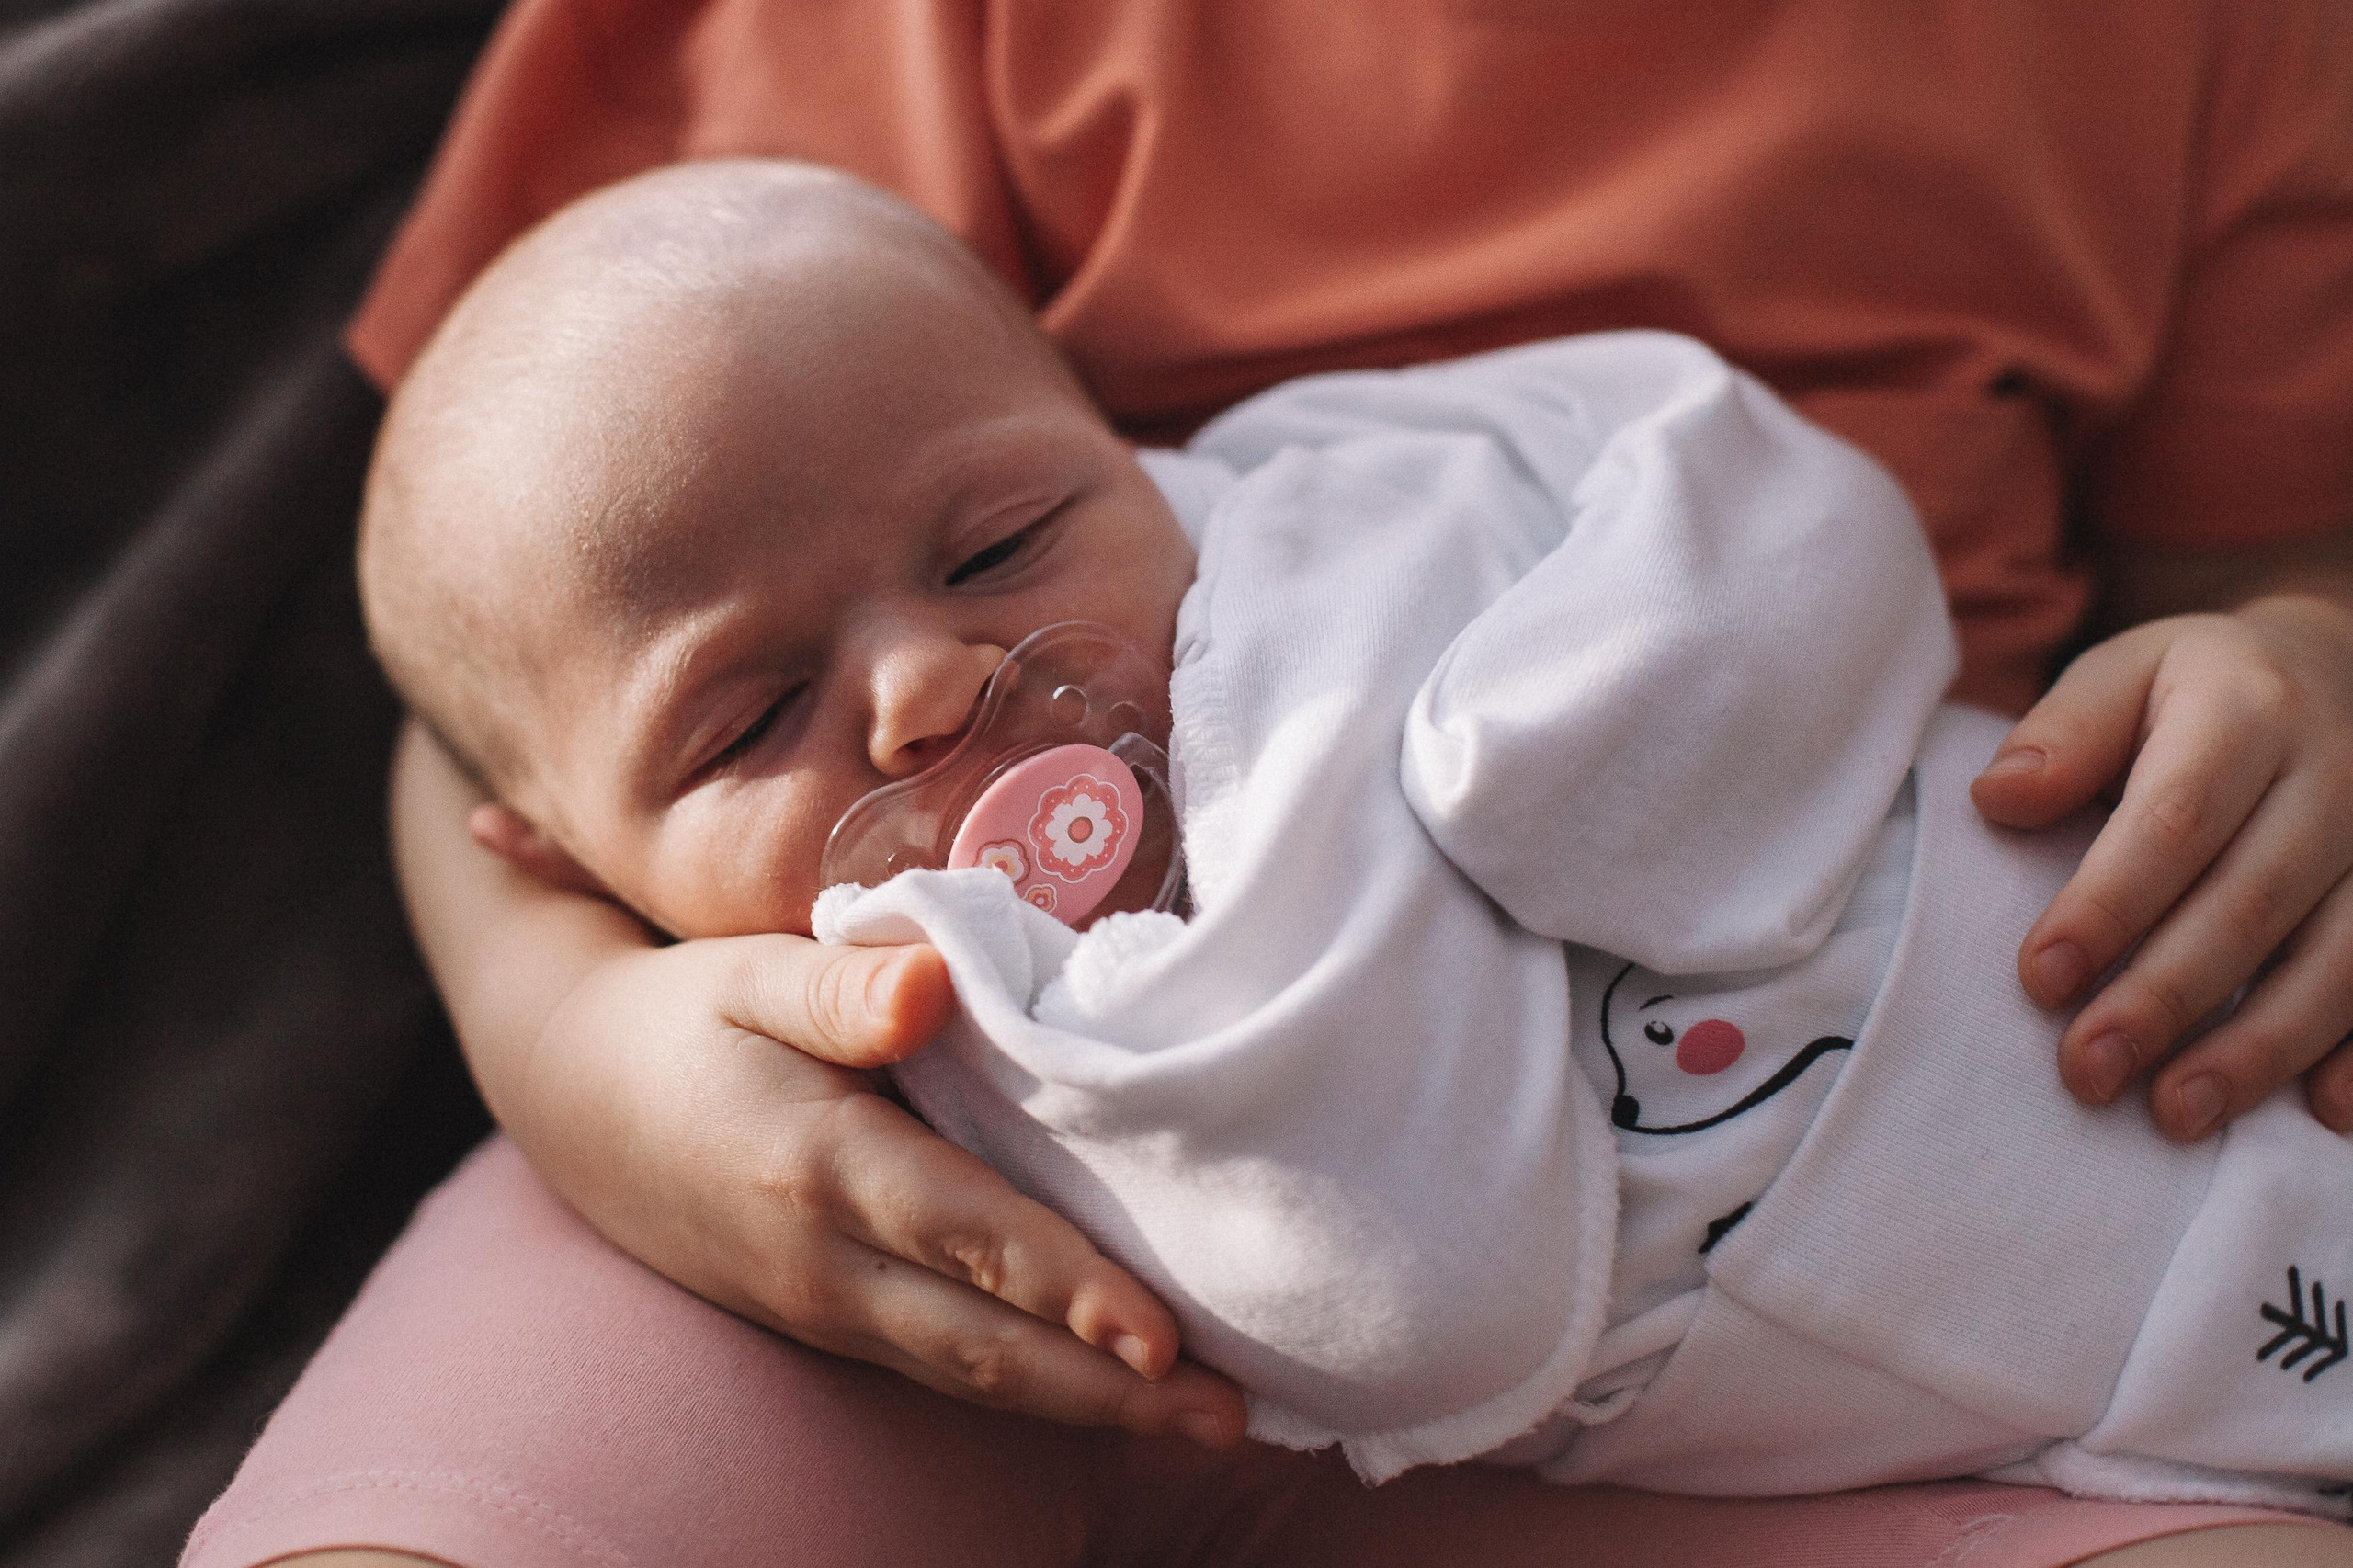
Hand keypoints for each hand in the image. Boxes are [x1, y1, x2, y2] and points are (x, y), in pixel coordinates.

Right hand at [516, 931, 1247, 1444]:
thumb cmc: (682, 1017)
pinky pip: (945, 1369)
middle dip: (1112, 1389)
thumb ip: (842, 981)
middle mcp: (826, 1262)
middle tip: (1230, 1417)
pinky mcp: (830, 1322)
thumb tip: (931, 982)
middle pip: (986, 1343)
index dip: (1065, 1286)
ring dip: (1090, 1408)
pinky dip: (1035, 1394)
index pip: (966, 1234)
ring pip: (972, 1375)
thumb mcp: (746, 972)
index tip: (1160, 1331)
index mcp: (820, 1164)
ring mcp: (826, 1307)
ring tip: (1207, 1426)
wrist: (574, 1095)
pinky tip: (1113, 1398)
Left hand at [1970, 593, 2352, 1138]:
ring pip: (2337, 960)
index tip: (2040, 980)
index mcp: (2245, 711)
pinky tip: (2322, 1114)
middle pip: (2249, 904)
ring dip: (2257, 1048)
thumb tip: (1999, 798)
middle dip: (2166, 998)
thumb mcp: (2122, 674)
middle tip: (2089, 1072)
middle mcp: (2336, 777)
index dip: (2106, 906)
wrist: (2334, 669)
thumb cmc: (2193, 692)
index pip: (2171, 822)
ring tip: (2176, 1114)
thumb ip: (2063, 733)